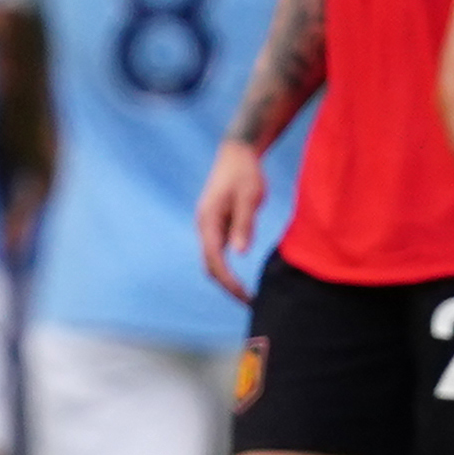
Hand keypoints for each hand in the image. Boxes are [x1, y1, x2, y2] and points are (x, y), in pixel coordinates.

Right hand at [193, 138, 266, 300]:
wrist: (237, 152)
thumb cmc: (245, 173)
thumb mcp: (249, 197)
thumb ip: (244, 224)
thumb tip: (240, 252)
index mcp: (208, 220)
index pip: (214, 260)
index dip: (229, 281)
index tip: (245, 296)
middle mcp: (204, 226)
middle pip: (209, 265)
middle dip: (226, 286)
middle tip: (248, 302)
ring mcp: (208, 225)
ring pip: (212, 260)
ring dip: (226, 279)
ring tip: (246, 295)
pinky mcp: (216, 224)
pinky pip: (217, 252)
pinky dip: (227, 268)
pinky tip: (240, 276)